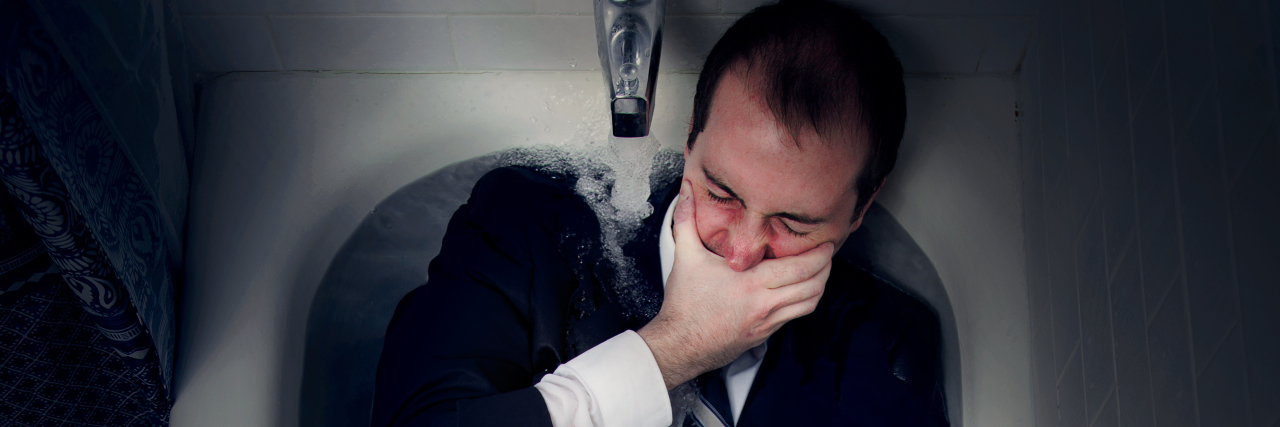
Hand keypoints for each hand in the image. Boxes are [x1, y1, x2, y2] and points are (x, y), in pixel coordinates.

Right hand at [637, 179, 833, 389]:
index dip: (819, 255)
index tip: (826, 242)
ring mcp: (767, 321)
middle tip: (829, 253)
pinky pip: (795, 316)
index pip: (799, 268)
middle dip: (826, 267)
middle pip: (812, 285)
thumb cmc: (684, 304)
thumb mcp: (685, 257)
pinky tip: (800, 290)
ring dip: (820, 286)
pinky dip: (804, 301)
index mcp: (750, 282)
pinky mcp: (765, 334)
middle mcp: (764, 303)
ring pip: (808, 304)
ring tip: (821, 271)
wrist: (680, 345)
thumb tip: (686, 190)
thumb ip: (686, 220)